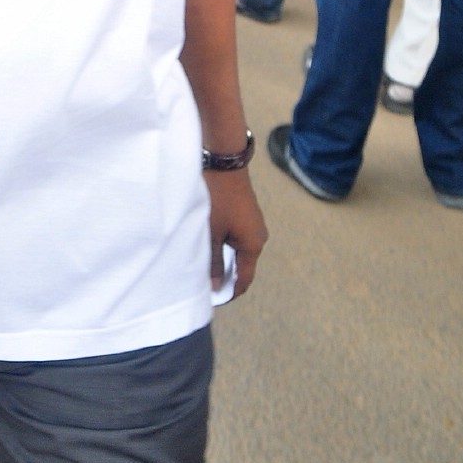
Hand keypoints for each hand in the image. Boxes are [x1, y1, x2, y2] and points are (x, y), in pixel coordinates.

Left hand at [204, 169, 266, 299]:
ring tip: (203, 264)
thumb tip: (215, 285)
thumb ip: (213, 261)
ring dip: (223, 258)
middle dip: (225, 275)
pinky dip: (224, 244)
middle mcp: (258, 237)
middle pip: (242, 265)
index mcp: (253, 245)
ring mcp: (253, 225)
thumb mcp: (211, 233)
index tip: (214, 299)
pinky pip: (237, 237)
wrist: (224, 163)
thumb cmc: (218, 198)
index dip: (231, 291)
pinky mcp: (246, 215)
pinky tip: (208, 244)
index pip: (245, 279)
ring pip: (238, 250)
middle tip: (204, 282)